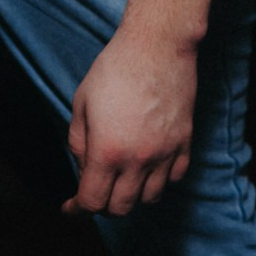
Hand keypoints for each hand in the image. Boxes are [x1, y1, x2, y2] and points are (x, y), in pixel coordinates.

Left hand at [64, 23, 197, 218]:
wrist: (157, 46)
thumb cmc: (114, 69)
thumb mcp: (81, 103)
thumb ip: (79, 143)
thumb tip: (83, 170)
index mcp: (107, 150)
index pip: (92, 201)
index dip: (77, 210)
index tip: (70, 208)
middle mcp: (138, 159)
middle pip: (121, 208)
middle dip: (102, 206)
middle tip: (94, 191)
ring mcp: (165, 153)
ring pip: (149, 198)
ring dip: (131, 196)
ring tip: (121, 179)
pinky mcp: (185, 143)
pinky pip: (174, 178)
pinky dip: (159, 181)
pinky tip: (147, 167)